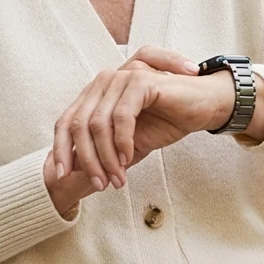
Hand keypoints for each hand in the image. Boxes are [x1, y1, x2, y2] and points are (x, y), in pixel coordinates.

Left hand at [51, 47, 232, 191]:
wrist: (203, 106)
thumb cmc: (166, 121)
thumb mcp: (128, 144)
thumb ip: (103, 153)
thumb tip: (74, 172)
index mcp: (95, 93)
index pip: (66, 121)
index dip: (60, 149)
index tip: (62, 176)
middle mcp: (103, 82)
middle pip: (78, 125)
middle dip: (86, 160)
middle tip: (100, 185)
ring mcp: (120, 78)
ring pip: (98, 124)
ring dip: (106, 157)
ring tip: (118, 178)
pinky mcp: (139, 81)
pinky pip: (122, 117)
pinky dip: (122, 142)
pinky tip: (130, 159)